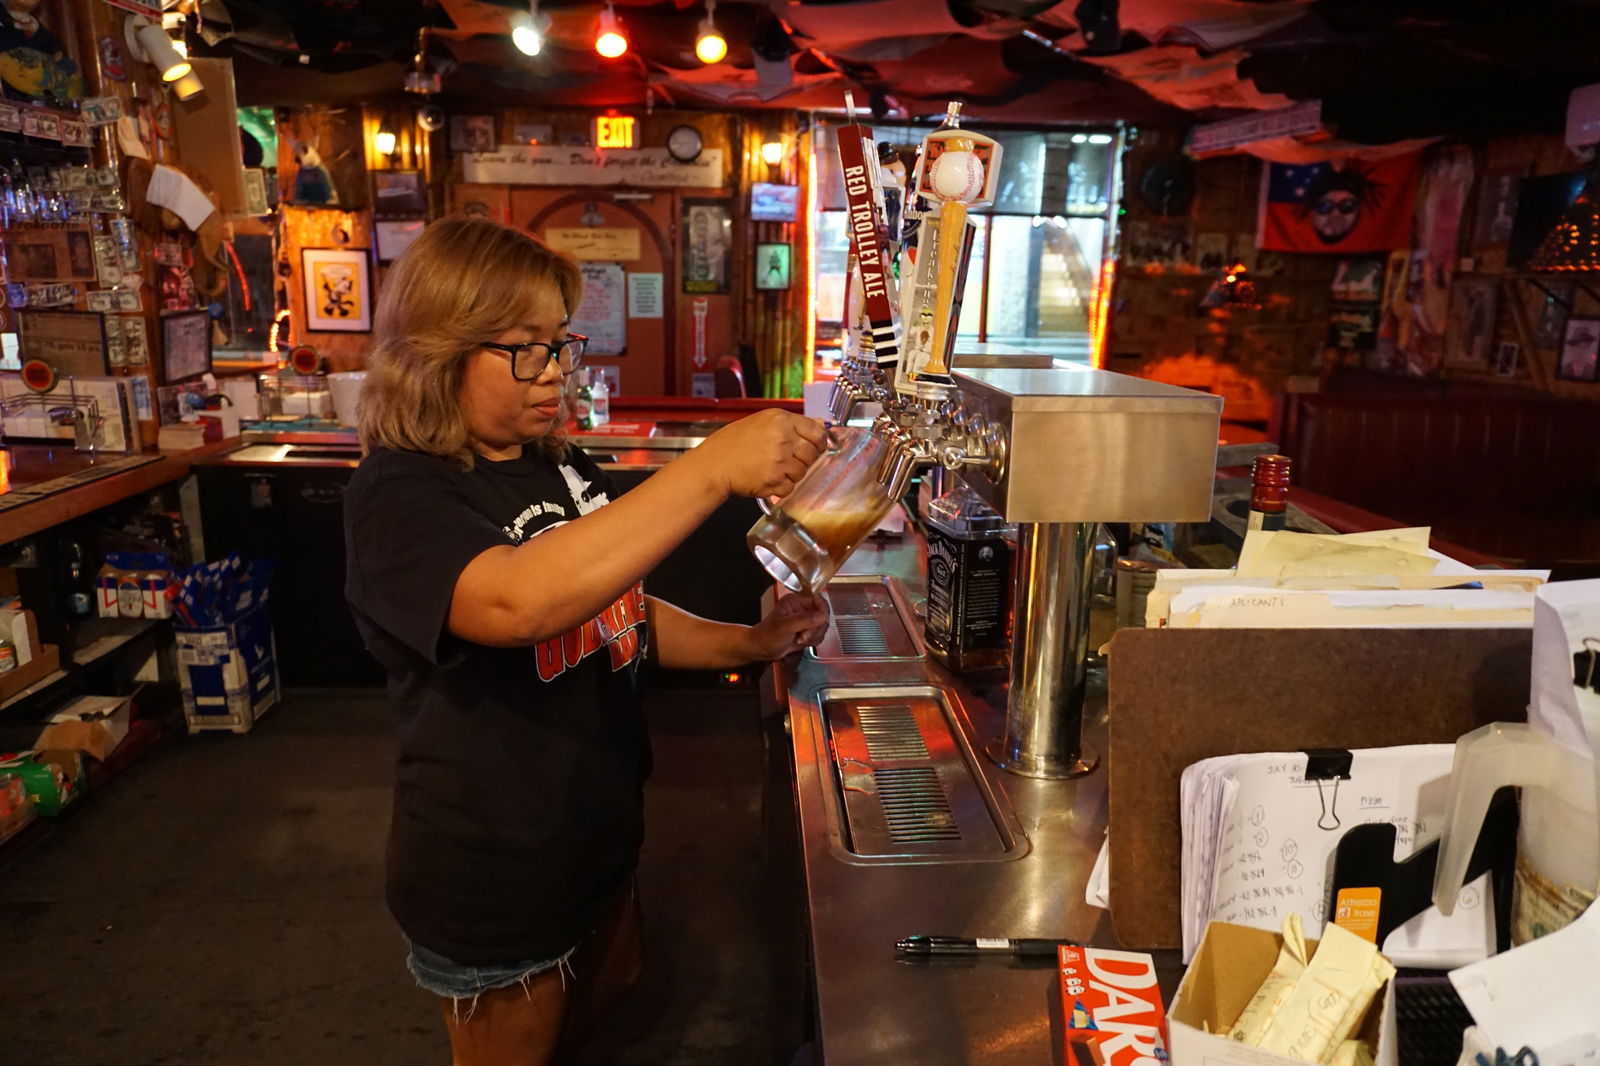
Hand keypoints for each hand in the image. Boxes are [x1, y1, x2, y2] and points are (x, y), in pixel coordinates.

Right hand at [691, 410, 824, 499]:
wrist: (715, 463)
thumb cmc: (735, 442)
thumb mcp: (764, 421)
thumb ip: (794, 423)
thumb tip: (820, 424)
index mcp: (781, 420)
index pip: (817, 432)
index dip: (819, 442)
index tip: (815, 446)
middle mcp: (783, 439)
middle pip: (812, 454)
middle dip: (804, 459)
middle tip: (787, 459)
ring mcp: (779, 461)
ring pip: (803, 472)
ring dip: (792, 473)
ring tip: (773, 468)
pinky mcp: (774, 481)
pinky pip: (791, 487)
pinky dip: (782, 486)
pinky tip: (768, 478)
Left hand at [741, 592, 830, 660]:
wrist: (761, 649)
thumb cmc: (766, 635)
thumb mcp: (784, 626)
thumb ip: (804, 620)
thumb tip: (822, 616)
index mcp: (795, 600)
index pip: (818, 600)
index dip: (822, 612)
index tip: (821, 621)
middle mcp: (802, 608)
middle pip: (823, 615)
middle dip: (815, 628)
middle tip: (803, 635)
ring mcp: (805, 620)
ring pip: (822, 626)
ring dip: (813, 636)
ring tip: (799, 639)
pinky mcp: (807, 631)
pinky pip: (819, 635)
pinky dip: (813, 641)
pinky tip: (801, 642)